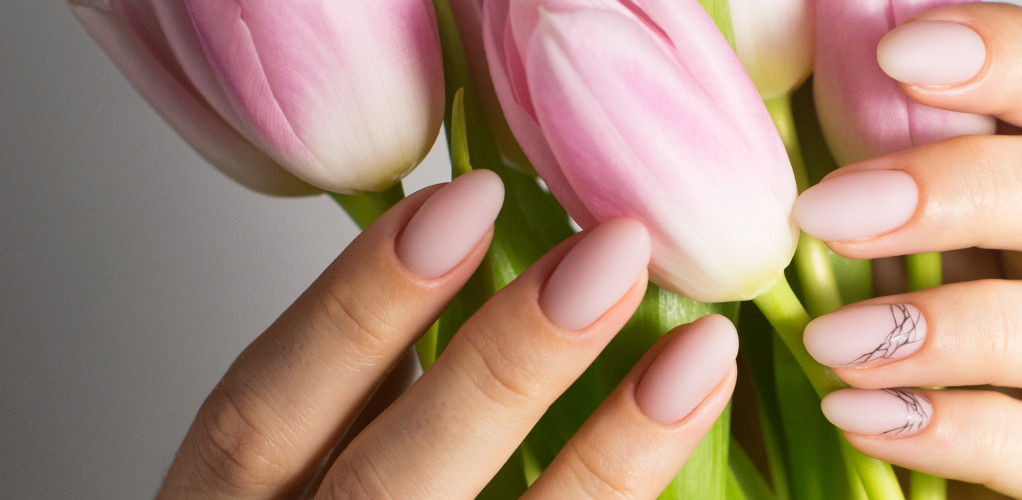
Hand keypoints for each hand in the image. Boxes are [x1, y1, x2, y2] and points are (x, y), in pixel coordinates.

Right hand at [157, 169, 738, 498]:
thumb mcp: (299, 471)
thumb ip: (358, 399)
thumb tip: (469, 263)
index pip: (262, 412)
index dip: (359, 302)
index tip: (470, 195)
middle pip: (386, 489)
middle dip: (503, 365)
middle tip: (613, 253)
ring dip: (608, 457)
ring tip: (699, 353)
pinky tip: (697, 436)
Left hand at [793, 4, 1021, 498]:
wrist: (800, 454)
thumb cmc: (796, 313)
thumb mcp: (781, 210)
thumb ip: (795, 122)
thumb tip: (778, 26)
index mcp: (1014, 177)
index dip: (1015, 57)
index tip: (898, 58)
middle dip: (972, 193)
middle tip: (828, 214)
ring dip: (969, 327)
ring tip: (833, 342)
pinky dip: (965, 431)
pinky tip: (860, 413)